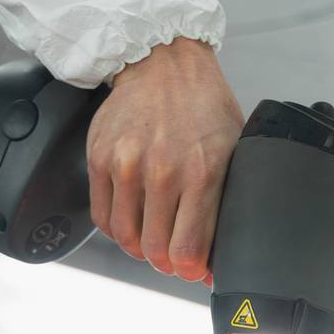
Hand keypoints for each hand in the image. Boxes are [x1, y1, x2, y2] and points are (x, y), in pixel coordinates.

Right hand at [88, 38, 244, 280]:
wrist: (163, 63)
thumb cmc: (204, 107)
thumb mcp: (234, 150)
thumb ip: (226, 204)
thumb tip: (212, 260)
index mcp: (204, 171)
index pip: (188, 249)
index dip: (190, 270)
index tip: (193, 268)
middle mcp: (163, 170)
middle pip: (155, 251)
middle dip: (166, 262)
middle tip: (173, 256)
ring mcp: (127, 164)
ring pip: (126, 238)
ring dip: (140, 248)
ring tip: (152, 236)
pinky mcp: (99, 158)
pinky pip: (102, 218)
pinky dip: (117, 229)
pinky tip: (132, 220)